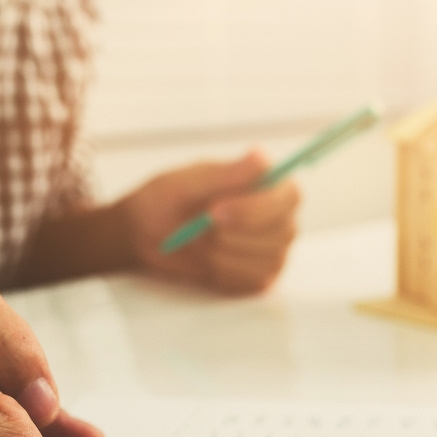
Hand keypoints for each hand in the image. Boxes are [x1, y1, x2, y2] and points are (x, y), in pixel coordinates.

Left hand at [122, 150, 300, 292]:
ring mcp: (274, 249)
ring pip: (268, 259)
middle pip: (282, 232)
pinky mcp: (261, 276)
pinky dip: (225, 272)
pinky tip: (207, 260)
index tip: (215, 210)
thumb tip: (260, 155)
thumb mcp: (189, 183)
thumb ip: (227, 174)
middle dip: (234, 234)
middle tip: (200, 228)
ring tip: (200, 241)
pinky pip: (254, 280)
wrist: (147, 237)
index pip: (289, 197)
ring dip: (225, 253)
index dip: (255, 208)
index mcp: (269, 184)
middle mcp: (279, 217)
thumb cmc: (167, 202)